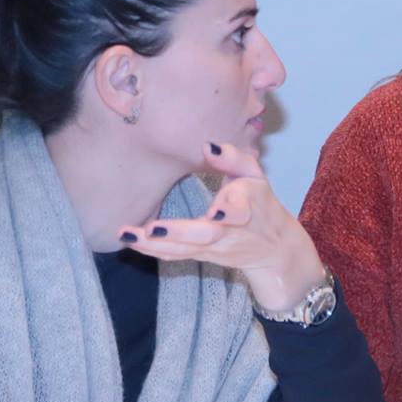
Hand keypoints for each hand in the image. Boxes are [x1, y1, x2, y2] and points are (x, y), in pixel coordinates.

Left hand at [121, 141, 327, 313]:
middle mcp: (229, 232)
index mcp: (246, 208)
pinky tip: (130, 240)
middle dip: (178, 233)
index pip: (238, 212)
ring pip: (184, 250)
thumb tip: (207, 145)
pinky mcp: (202, 256)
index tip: (215, 212)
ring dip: (154, 245)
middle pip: (205, 236)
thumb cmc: (261, 203)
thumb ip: (234, 158)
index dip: (228, 212)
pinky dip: (152, 251)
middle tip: (152, 229)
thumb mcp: (256, 176)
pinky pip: (176, 256)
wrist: (274, 248)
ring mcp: (214, 248)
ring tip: (126, 234)